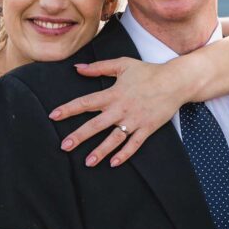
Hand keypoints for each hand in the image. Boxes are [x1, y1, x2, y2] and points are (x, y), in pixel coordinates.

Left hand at [48, 57, 184, 166]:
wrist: (175, 81)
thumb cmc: (148, 71)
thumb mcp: (122, 64)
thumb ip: (99, 67)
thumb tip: (78, 67)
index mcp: (113, 93)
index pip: (86, 102)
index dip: (68, 109)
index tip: (53, 116)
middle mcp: (121, 109)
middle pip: (96, 125)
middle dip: (79, 136)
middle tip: (64, 147)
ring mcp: (134, 121)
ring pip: (114, 139)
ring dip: (100, 151)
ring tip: (88, 162)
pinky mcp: (147, 128)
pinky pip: (134, 144)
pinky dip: (125, 154)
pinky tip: (114, 163)